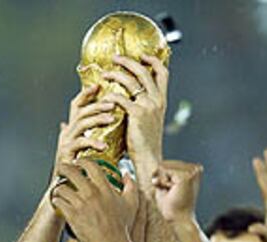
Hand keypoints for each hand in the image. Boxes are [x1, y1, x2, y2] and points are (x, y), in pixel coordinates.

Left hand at [51, 160, 138, 241]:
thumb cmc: (122, 227)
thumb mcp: (132, 204)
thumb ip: (131, 186)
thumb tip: (127, 174)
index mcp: (105, 189)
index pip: (90, 165)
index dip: (81, 161)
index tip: (77, 162)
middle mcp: (92, 194)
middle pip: (72, 171)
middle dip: (64, 168)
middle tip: (61, 169)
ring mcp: (81, 205)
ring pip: (61, 187)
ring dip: (59, 187)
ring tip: (59, 189)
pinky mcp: (72, 215)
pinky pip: (58, 201)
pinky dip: (57, 199)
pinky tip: (59, 201)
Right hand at [52, 86, 114, 176]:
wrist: (63, 191)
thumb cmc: (77, 172)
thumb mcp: (86, 152)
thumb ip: (91, 139)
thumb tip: (95, 130)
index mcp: (72, 130)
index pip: (77, 106)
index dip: (86, 94)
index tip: (99, 85)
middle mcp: (66, 134)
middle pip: (81, 111)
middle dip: (97, 105)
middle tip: (113, 103)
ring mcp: (65, 143)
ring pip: (80, 123)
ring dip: (97, 119)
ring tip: (112, 119)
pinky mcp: (65, 154)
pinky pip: (80, 143)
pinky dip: (92, 142)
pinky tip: (104, 145)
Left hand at [102, 55, 168, 188]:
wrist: (149, 160)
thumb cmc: (145, 145)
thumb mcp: (149, 123)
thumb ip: (143, 108)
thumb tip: (129, 100)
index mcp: (161, 102)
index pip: (163, 73)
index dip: (153, 61)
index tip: (142, 55)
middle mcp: (157, 100)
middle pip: (144, 71)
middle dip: (129, 61)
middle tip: (115, 58)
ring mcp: (148, 106)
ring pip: (131, 80)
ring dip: (116, 74)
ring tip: (105, 74)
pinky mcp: (136, 114)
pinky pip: (120, 97)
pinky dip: (111, 95)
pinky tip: (104, 97)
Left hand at [152, 160, 202, 222]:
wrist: (179, 219)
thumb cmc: (172, 206)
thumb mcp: (165, 185)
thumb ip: (162, 174)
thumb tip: (155, 167)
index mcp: (193, 170)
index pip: (169, 164)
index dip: (162, 177)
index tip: (169, 190)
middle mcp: (195, 168)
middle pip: (165, 163)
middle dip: (162, 179)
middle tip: (171, 193)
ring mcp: (192, 171)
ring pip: (164, 166)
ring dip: (163, 182)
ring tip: (173, 192)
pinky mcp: (187, 176)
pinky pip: (164, 171)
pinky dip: (163, 182)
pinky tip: (173, 191)